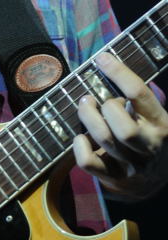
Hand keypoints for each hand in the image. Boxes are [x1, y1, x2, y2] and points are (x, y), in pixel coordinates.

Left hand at [73, 51, 167, 200]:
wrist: (157, 181)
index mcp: (161, 123)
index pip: (140, 94)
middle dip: (105, 108)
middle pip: (124, 127)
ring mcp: (132, 165)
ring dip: (88, 118)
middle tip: (92, 98)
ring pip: (105, 140)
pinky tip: (81, 137)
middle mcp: (149, 145)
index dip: (118, 73)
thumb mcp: (154, 117)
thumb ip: (139, 99)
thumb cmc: (150, 138)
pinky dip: (79, 147)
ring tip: (85, 106)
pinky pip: (89, 162)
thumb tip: (109, 65)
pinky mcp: (114, 178)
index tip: (101, 59)